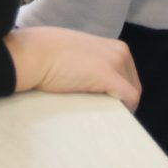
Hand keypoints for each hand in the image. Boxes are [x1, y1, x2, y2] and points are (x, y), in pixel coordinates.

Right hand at [4, 26, 141, 111]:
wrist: (34, 53)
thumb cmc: (47, 54)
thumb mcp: (79, 55)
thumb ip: (92, 65)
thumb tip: (93, 85)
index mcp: (115, 46)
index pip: (128, 77)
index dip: (121, 95)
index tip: (108, 108)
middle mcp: (120, 51)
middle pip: (133, 86)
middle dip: (122, 103)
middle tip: (106, 119)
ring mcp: (116, 62)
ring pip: (132, 94)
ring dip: (121, 108)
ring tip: (104, 121)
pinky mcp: (108, 75)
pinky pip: (129, 98)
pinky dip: (124, 112)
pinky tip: (109, 121)